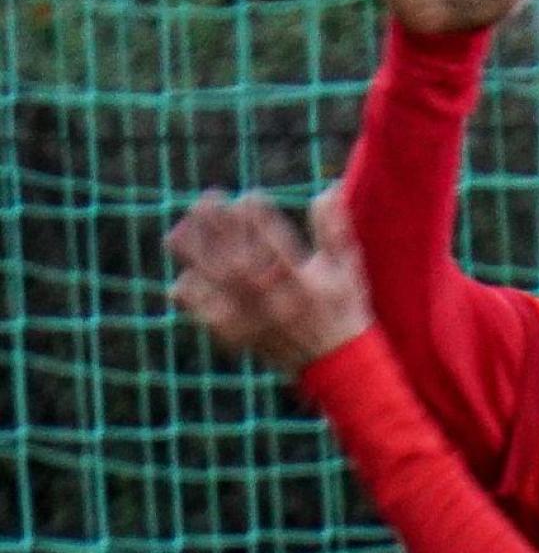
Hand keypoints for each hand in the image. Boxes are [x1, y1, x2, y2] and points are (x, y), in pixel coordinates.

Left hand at [167, 189, 372, 373]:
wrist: (337, 363)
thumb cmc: (342, 308)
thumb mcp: (347, 267)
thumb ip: (334, 229)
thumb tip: (326, 189)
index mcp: (305, 282)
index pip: (276, 243)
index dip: (259, 217)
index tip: (250, 195)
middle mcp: (277, 300)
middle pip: (238, 259)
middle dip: (219, 228)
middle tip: (207, 199)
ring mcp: (256, 320)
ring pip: (218, 285)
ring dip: (195, 258)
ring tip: (177, 232)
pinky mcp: (242, 337)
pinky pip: (209, 317)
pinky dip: (193, 300)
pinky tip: (182, 280)